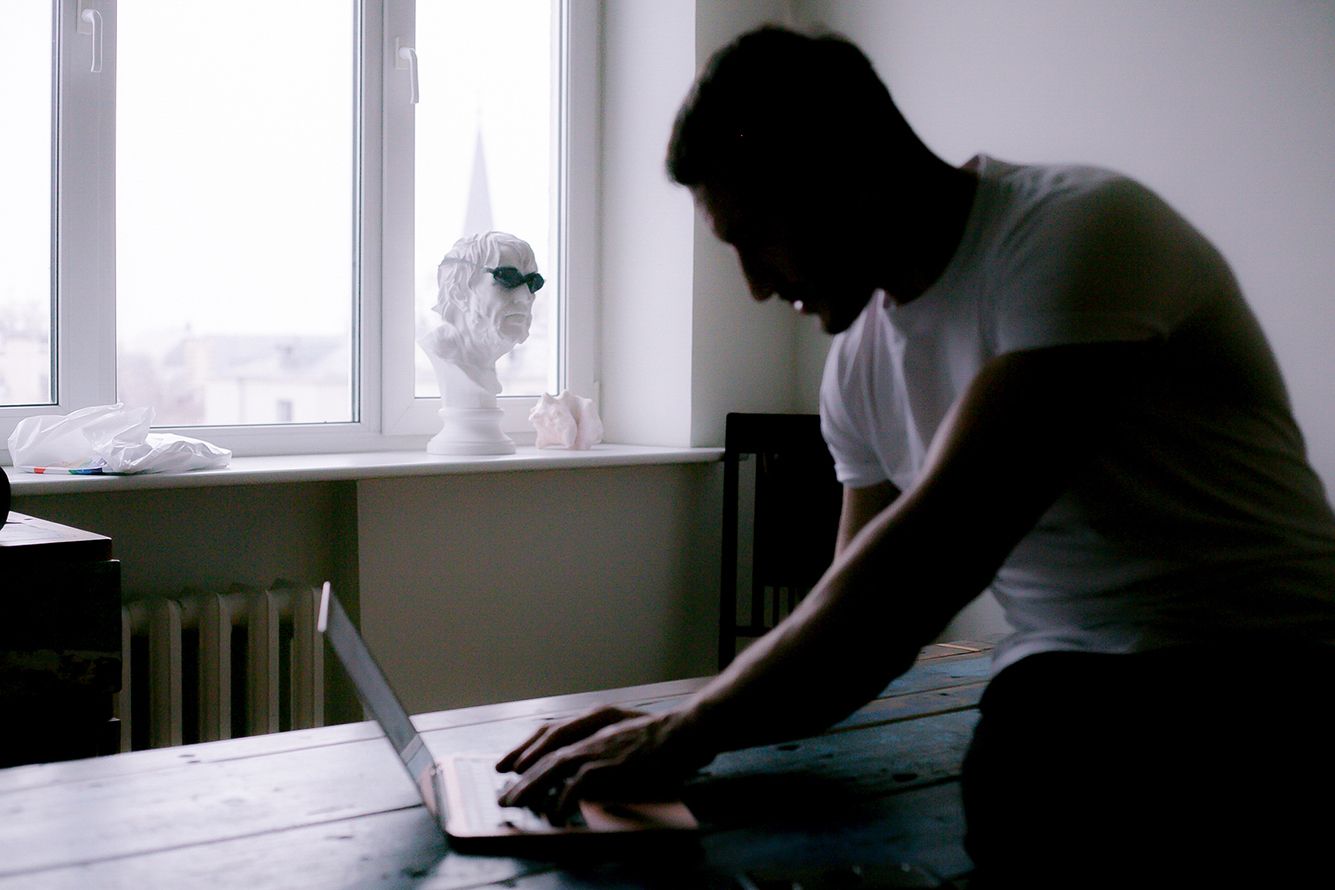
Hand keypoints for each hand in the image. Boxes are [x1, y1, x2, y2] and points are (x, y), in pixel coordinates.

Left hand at [496, 706, 707, 817]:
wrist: (688, 731)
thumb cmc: (667, 739)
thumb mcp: (630, 740)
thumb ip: (608, 752)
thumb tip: (590, 776)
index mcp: (596, 724)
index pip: (551, 734)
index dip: (528, 750)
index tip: (510, 766)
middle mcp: (593, 733)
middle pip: (547, 752)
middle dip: (522, 775)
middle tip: (505, 795)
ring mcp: (600, 747)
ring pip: (554, 766)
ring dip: (532, 786)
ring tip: (517, 805)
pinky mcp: (610, 764)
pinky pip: (576, 783)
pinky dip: (562, 798)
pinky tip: (555, 813)